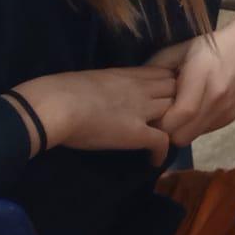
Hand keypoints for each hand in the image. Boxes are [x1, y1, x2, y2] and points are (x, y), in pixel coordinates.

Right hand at [12, 67, 179, 163]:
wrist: (55, 104)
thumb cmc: (61, 90)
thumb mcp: (91, 79)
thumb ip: (105, 85)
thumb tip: (102, 93)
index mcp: (127, 74)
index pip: (163, 73)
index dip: (169, 84)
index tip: (165, 96)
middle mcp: (141, 88)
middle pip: (176, 89)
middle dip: (179, 101)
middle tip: (172, 117)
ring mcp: (141, 110)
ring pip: (176, 111)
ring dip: (174, 124)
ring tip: (165, 137)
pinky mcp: (137, 133)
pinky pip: (163, 142)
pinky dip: (162, 152)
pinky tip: (153, 161)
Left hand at [149, 10, 234, 146]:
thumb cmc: (211, 47)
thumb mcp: (180, 50)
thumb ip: (156, 69)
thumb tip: (135, 89)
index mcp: (201, 79)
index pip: (178, 116)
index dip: (159, 123)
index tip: (147, 116)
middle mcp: (217, 99)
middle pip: (183, 135)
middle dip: (166, 132)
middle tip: (159, 117)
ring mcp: (226, 111)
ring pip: (193, 137)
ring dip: (180, 130)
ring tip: (175, 113)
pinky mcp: (231, 118)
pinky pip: (204, 131)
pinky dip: (194, 126)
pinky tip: (192, 111)